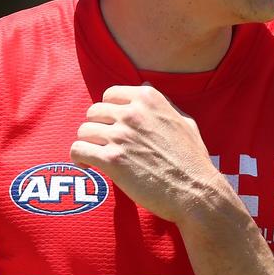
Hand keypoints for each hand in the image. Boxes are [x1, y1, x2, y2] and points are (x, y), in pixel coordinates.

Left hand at [70, 85, 232, 225]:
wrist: (195, 191)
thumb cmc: (193, 160)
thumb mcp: (184, 121)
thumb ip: (162, 102)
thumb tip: (145, 83)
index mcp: (148, 98)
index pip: (110, 94)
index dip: (109, 111)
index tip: (113, 125)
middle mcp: (132, 112)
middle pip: (94, 112)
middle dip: (97, 127)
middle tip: (104, 144)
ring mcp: (120, 135)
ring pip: (83, 130)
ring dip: (88, 143)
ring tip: (96, 156)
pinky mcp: (111, 160)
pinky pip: (78, 150)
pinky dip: (79, 159)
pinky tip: (87, 166)